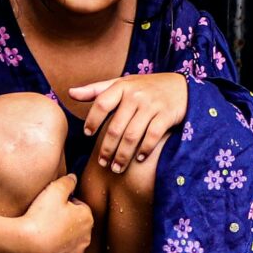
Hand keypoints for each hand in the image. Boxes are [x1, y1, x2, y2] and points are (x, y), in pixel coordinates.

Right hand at [16, 174, 94, 252]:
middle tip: (49, 219)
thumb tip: (74, 178)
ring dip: (65, 240)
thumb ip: (67, 181)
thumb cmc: (41, 215)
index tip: (54, 205)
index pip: (81, 207)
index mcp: (87, 218)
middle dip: (68, 222)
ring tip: (47, 235)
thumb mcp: (54, 190)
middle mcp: (87, 237)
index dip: (67, 204)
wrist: (26, 243)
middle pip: (78, 226)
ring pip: (75, 244)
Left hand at [68, 74, 189, 171]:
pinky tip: (139, 159)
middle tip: (103, 163)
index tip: (87, 134)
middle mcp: (136, 95)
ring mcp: (152, 105)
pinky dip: (144, 150)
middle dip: (107, 148)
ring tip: (117, 168)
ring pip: (132, 136)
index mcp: (122, 86)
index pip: (101, 103)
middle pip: (115, 127)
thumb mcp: (122, 84)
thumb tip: (70, 93)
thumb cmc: (145, 87)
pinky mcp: (167, 115)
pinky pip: (152, 136)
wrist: (182, 86)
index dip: (92, 120)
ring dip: (123, 155)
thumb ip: (97, 90)